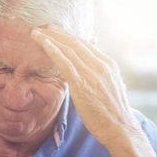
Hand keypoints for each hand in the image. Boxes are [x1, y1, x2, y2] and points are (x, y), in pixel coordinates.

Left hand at [31, 27, 140, 146]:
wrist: (120, 128)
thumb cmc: (113, 113)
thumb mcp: (111, 88)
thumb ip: (101, 76)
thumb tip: (94, 68)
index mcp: (108, 64)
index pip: (85, 44)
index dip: (68, 36)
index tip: (55, 32)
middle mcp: (101, 65)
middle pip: (76, 43)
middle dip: (57, 33)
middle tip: (42, 27)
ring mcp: (93, 73)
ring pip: (68, 49)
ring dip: (50, 38)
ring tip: (36, 32)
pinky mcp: (83, 84)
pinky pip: (65, 62)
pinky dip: (53, 50)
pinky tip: (43, 43)